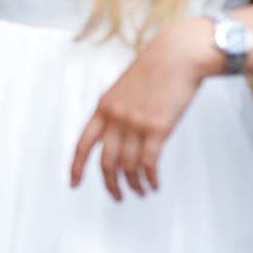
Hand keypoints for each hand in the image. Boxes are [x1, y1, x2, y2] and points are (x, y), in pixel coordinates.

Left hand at [70, 17, 215, 200]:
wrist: (177, 55)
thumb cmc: (156, 70)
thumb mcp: (126, 89)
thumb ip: (118, 111)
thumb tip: (119, 135)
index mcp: (103, 107)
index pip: (83, 144)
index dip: (76, 167)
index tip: (74, 184)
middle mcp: (115, 117)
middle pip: (106, 161)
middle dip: (110, 183)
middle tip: (117, 196)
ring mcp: (135, 123)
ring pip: (128, 165)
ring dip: (134, 184)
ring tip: (141, 192)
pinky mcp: (158, 128)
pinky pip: (149, 162)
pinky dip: (150, 178)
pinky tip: (154, 185)